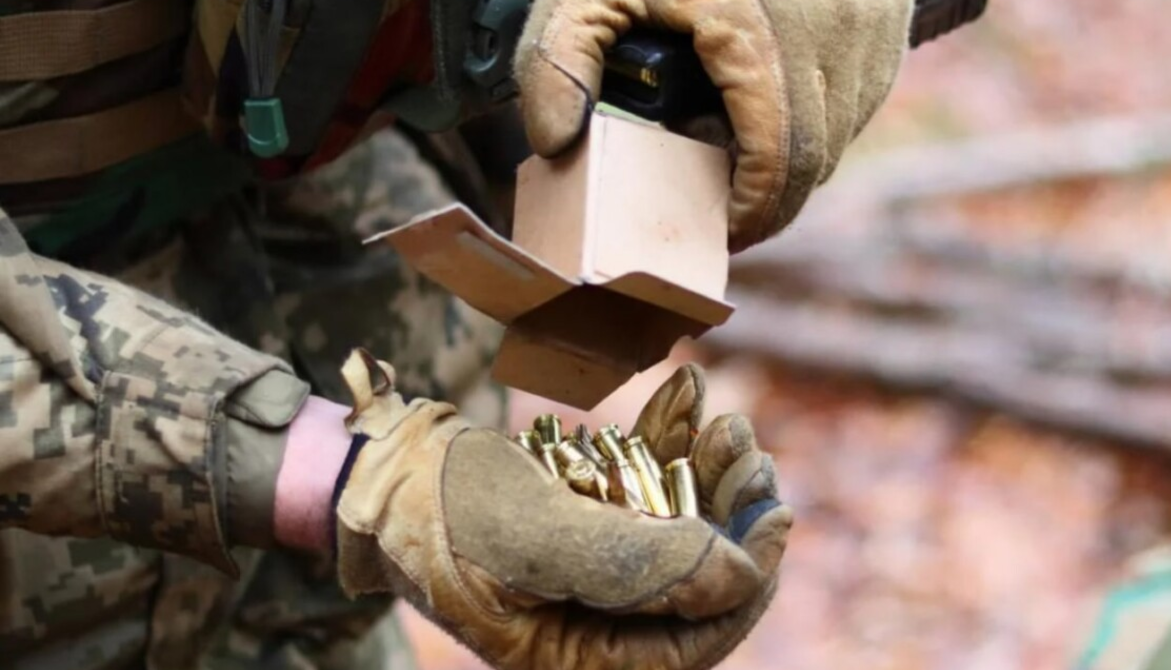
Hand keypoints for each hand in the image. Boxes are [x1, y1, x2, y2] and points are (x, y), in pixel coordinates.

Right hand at [333, 349, 791, 669]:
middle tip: (754, 457)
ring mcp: (585, 567)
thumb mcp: (532, 537)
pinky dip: (660, 443)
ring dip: (704, 472)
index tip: (778, 518)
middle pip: (692, 581)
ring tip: (725, 422)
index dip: (746, 584)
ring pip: (672, 527)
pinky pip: (635, 487)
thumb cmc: (437, 509)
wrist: (375, 464)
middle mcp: (588, 622)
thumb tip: (741, 576)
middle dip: (731, 517)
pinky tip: (686, 396)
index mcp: (576, 656)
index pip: (691, 643)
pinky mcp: (577, 518)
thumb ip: (635, 564)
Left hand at [514, 0, 913, 252]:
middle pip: (818, 158)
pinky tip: (769, 99)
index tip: (723, 233)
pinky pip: (860, 88)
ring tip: (738, 152)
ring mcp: (870, 24)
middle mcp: (835, 38)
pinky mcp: (885, 13)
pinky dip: (820, 111)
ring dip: (796, 155)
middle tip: (722, 210)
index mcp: (764, 40)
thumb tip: (555, 142)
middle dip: (772, 197)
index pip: (782, 162)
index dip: (755, 213)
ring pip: (844, 127)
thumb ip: (559, 58)